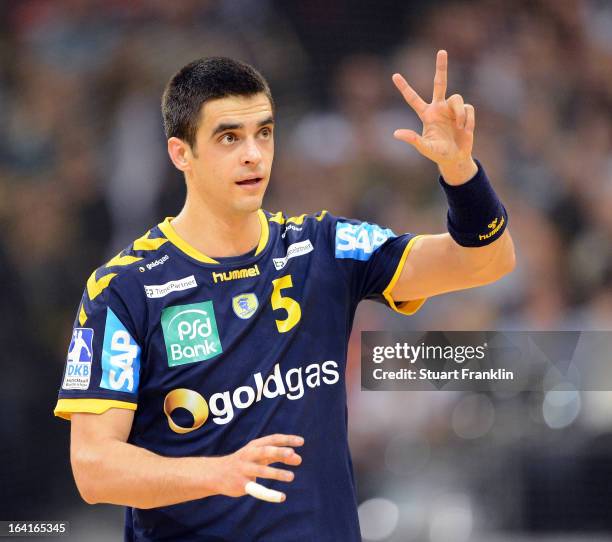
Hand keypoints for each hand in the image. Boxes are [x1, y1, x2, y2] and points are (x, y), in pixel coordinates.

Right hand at [213, 433, 303, 502]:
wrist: (216, 473)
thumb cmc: (244, 462)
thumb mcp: (259, 456)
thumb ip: (278, 456)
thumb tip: (298, 458)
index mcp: (255, 446)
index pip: (272, 439)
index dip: (286, 440)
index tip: (301, 441)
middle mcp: (249, 455)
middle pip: (265, 451)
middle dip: (278, 452)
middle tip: (292, 453)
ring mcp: (244, 469)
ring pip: (262, 470)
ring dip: (276, 473)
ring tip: (291, 476)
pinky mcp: (241, 484)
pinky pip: (257, 489)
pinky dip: (269, 494)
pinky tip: (281, 497)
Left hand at [392, 50, 476, 184]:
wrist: (456, 158)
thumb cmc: (438, 153)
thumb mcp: (425, 147)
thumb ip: (412, 139)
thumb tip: (396, 133)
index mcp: (426, 114)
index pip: (413, 99)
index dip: (404, 87)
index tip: (394, 75)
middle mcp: (439, 108)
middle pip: (440, 83)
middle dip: (441, 67)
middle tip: (442, 51)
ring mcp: (452, 109)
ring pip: (457, 98)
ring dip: (460, 114)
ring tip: (460, 127)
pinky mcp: (465, 113)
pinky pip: (468, 109)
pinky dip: (467, 120)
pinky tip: (465, 130)